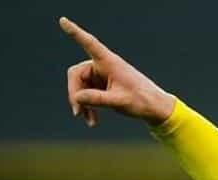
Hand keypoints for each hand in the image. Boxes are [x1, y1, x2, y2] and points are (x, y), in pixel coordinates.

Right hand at [59, 16, 175, 126]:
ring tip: (89, 121)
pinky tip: (92, 121)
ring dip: (82, 104)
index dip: (75, 33)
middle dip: (75, 93)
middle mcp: (103, 65)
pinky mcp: (101, 85)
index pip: (90, 44)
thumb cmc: (141, 100)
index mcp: (109, 62)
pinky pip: (87, 94)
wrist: (154, 107)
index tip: (63, 21)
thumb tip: (77, 98)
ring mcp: (101, 75)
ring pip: (80, 87)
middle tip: (77, 112)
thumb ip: (98, 99)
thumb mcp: (119, 101)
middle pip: (76, 74)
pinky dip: (88, 107)